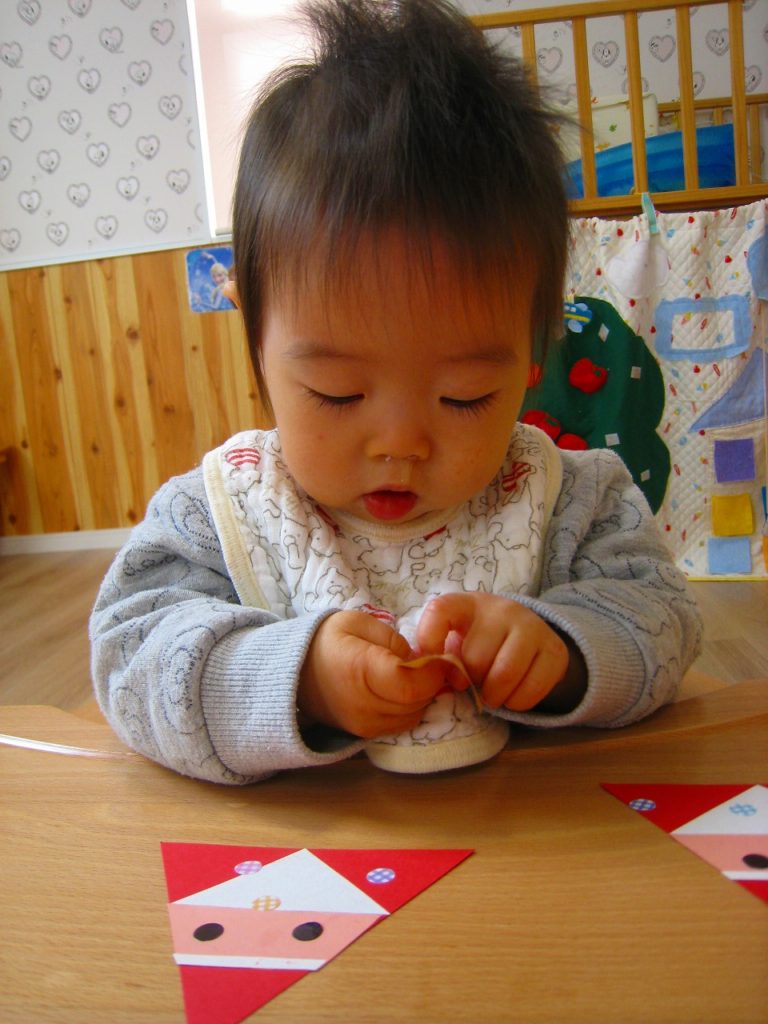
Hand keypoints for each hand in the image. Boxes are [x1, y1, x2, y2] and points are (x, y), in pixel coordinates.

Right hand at [298, 611, 450, 736]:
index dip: (434, 672)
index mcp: (360, 670)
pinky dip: (409, 709)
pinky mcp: (364, 735)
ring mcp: (363, 725)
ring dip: (421, 697)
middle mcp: (362, 705)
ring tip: (413, 676)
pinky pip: (401, 725)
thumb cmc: (329, 640)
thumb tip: (420, 661)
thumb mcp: (359, 622)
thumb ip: (394, 640)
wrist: (296, 672)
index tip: (440, 657)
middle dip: (431, 683)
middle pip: (417, 702)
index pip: (412, 684)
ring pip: (413, 716)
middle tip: (428, 664)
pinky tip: (401, 691)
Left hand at [416, 594, 583, 712]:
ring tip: (492, 693)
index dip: (429, 642)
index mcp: (468, 603)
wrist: (529, 636)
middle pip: (474, 658)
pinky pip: (530, 690)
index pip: (439, 611)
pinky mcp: (555, 650)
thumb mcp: (456, 638)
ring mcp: (532, 627)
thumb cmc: (480, 641)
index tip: (436, 666)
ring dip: (494, 695)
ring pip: (503, 675)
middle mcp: (502, 609)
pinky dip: (517, 703)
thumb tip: (419, 676)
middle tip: (474, 683)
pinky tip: (513, 694)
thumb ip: (437, 654)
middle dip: (470, 681)